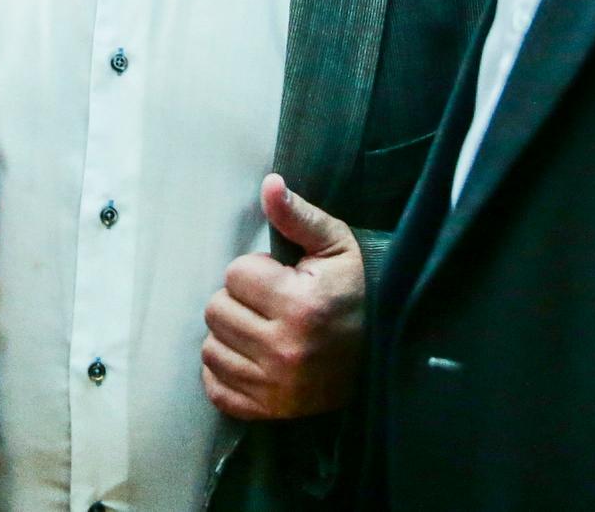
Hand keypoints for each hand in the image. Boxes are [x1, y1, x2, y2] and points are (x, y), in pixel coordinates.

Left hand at [201, 175, 366, 420]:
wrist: (384, 355)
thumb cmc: (355, 294)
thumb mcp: (336, 247)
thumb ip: (298, 216)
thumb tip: (269, 183)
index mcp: (299, 305)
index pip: (235, 274)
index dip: (255, 271)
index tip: (280, 279)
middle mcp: (284, 350)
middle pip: (215, 311)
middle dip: (238, 302)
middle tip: (268, 305)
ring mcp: (274, 387)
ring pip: (211, 348)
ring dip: (229, 336)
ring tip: (260, 330)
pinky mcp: (267, 411)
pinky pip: (215, 388)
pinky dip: (225, 373)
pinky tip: (250, 358)